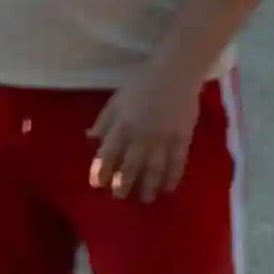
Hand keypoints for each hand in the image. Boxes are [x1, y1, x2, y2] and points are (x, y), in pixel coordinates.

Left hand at [88, 70, 201, 200]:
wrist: (175, 75)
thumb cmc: (141, 84)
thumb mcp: (116, 100)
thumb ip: (104, 121)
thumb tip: (90, 138)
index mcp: (122, 125)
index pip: (108, 154)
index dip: (101, 171)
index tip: (96, 184)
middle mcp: (141, 136)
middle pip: (131, 167)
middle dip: (123, 185)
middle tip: (119, 197)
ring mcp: (163, 140)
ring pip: (155, 170)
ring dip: (149, 186)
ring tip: (145, 199)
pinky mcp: (183, 140)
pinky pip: (177, 164)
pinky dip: (172, 178)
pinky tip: (168, 188)